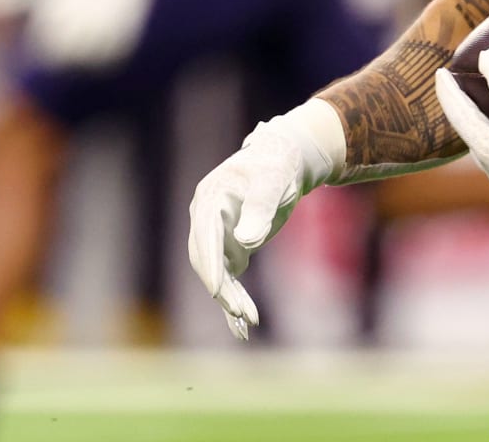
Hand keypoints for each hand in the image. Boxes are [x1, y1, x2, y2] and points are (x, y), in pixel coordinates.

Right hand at [187, 100, 344, 339]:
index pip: (204, 234)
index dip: (210, 262)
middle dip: (221, 287)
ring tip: (248, 322)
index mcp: (210, 198)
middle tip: (240, 311)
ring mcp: (216, 236)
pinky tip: (243, 326)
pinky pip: (228, 279)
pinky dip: (235, 301)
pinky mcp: (230, 249)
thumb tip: (245, 241)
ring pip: (217, 274)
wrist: (283, 162)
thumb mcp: (274, 181)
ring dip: (229, 299)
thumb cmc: (277, 165)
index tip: (217, 289)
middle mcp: (206, 219)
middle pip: (206, 259)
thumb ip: (260, 207)